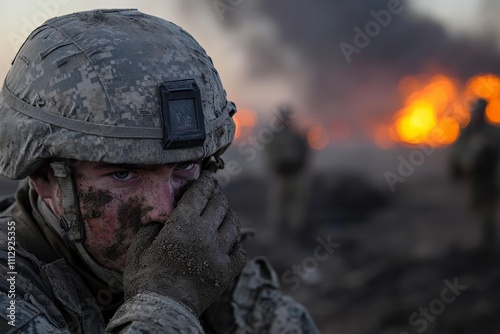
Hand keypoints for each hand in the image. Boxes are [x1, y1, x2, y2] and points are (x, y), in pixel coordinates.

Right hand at [123, 170, 246, 315]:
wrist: (162, 312)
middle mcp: (205, 234)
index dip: (206, 182)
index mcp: (183, 224)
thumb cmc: (145, 280)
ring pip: (233, 224)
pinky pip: (240, 250)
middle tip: (214, 194)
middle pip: (220, 204)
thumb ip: (151, 228)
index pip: (201, 193)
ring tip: (223, 214)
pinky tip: (229, 242)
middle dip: (218, 195)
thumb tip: (160, 217)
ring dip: (228, 215)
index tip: (209, 177)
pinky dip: (236, 243)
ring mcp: (219, 253)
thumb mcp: (139, 249)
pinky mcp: (227, 271)